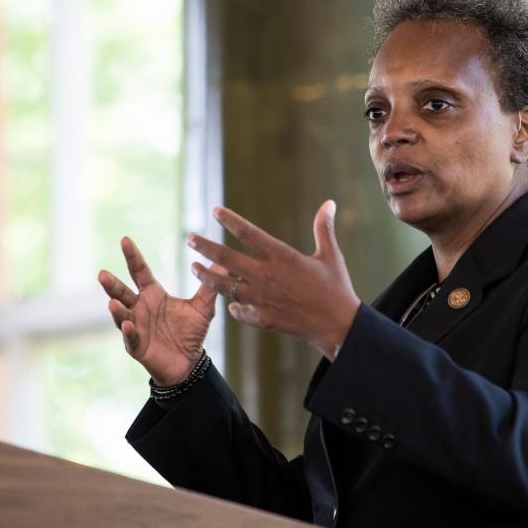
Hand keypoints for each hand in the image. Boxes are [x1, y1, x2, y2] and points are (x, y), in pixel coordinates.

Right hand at [98, 237, 226, 385]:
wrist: (189, 363)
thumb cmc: (191, 333)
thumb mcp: (203, 308)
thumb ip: (209, 287)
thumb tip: (223, 264)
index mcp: (153, 294)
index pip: (140, 271)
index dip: (133, 256)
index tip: (125, 239)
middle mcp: (140, 308)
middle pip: (122, 292)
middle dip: (111, 284)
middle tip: (102, 273)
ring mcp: (136, 326)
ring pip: (121, 315)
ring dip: (116, 309)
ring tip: (111, 302)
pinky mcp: (136, 345)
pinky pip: (130, 337)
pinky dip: (128, 331)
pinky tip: (128, 325)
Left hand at [186, 200, 360, 360]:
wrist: (338, 325)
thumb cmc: (336, 287)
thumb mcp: (330, 255)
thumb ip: (323, 228)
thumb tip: (329, 203)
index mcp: (281, 256)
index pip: (248, 232)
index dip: (229, 220)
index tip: (215, 211)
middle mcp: (266, 275)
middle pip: (225, 259)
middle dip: (204, 247)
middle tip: (189, 239)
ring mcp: (261, 299)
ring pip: (223, 286)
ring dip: (207, 276)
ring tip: (194, 268)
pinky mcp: (263, 319)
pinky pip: (239, 311)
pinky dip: (233, 306)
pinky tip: (229, 304)